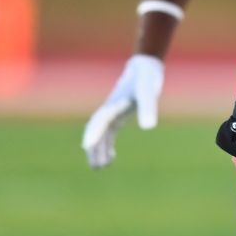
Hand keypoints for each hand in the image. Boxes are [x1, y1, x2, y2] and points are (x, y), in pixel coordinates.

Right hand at [82, 54, 163, 168]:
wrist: (145, 68)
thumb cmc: (145, 79)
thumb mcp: (148, 93)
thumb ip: (148, 107)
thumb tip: (149, 127)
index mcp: (113, 105)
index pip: (99, 121)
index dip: (93, 134)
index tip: (87, 147)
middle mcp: (109, 110)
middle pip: (96, 131)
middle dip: (94, 147)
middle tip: (96, 166)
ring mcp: (112, 114)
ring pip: (101, 134)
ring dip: (99, 149)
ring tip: (100, 167)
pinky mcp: (118, 116)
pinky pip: (108, 133)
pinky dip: (107, 145)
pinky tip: (111, 157)